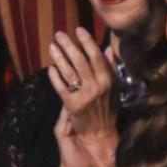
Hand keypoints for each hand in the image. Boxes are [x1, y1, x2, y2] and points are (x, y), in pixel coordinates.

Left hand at [47, 27, 118, 166]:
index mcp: (109, 81)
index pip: (97, 57)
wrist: (101, 137)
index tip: (79, 30)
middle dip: (70, 46)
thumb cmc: (108, 111)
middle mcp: (97, 87)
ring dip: (60, 58)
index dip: (87, 42)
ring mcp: (84, 97)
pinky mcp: (72, 106)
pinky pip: (61, 88)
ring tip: (53, 46)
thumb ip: (110, 68)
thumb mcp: (114, 88)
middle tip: (60, 34)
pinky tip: (51, 68)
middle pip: (81, 61)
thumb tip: (107, 49)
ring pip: (70, 72)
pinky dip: (55, 77)